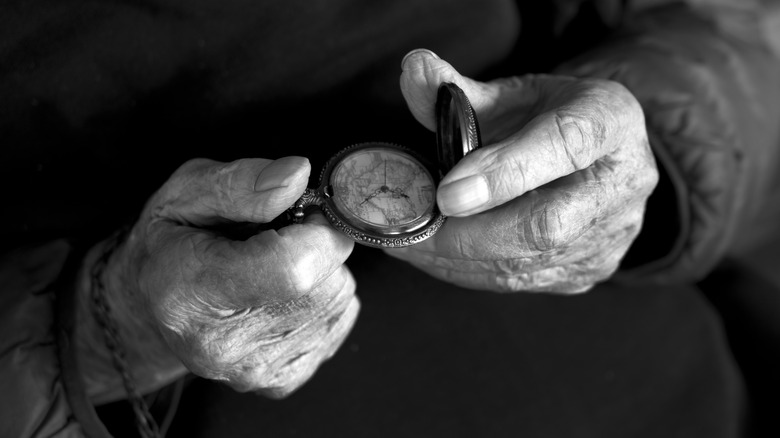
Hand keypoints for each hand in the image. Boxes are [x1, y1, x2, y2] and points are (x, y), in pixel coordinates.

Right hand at [81, 156, 358, 399]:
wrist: (153, 305)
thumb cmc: (173, 241)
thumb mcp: (187, 191)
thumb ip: (242, 182)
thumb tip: (297, 175)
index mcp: (189, 291)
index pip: (292, 269)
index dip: (317, 232)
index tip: (303, 214)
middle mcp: (220, 344)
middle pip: (324, 285)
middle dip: (319, 247)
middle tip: (282, 237)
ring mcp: (253, 369)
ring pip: (337, 301)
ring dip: (322, 272)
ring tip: (274, 264)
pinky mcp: (281, 380)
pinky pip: (338, 323)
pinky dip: (323, 300)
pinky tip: (283, 293)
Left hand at [385, 49, 657, 292]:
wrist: (597, 154)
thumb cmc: (549, 118)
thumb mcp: (512, 92)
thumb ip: (458, 88)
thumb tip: (413, 68)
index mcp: (610, 118)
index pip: (566, 144)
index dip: (506, 172)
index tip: (447, 192)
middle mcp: (624, 182)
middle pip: (548, 224)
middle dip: (467, 235)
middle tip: (409, 230)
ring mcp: (612, 234)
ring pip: (530, 263)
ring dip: (459, 260)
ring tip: (408, 245)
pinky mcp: (592, 268)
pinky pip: (525, 282)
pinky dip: (472, 273)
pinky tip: (437, 257)